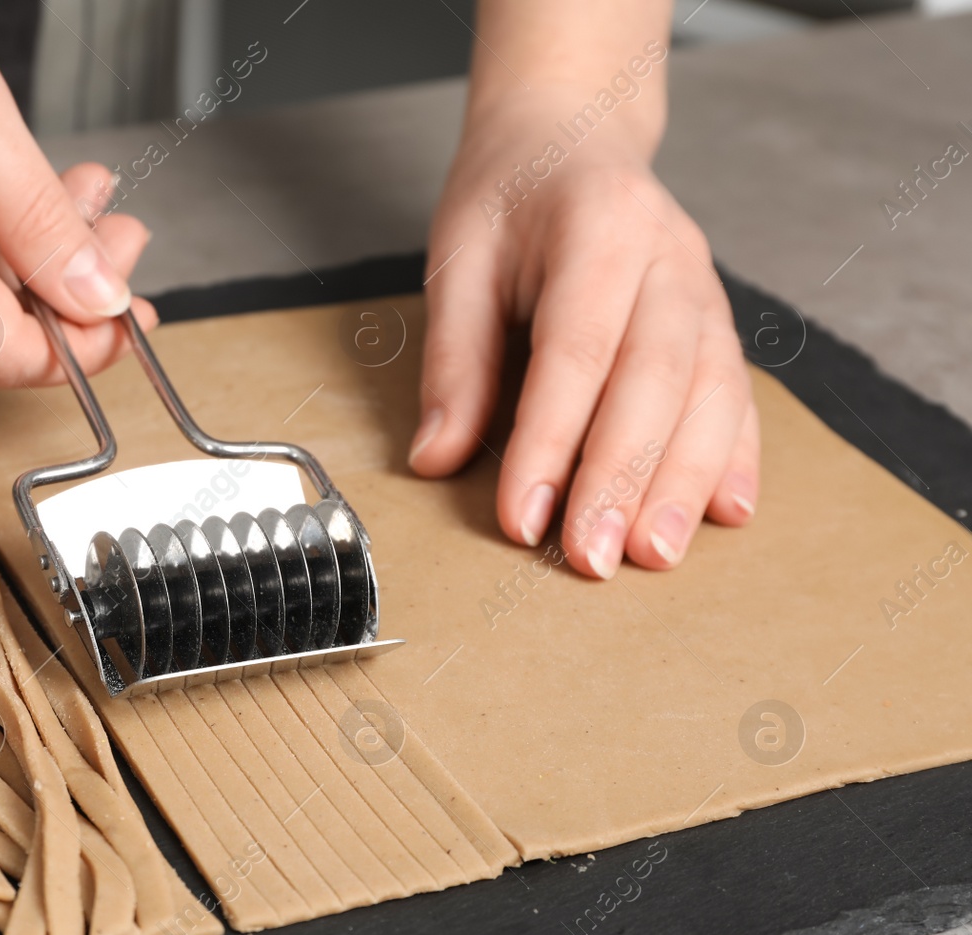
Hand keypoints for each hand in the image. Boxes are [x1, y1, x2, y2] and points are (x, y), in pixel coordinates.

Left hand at [411, 86, 758, 577]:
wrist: (573, 133)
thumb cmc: (508, 197)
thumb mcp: (459, 258)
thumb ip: (455, 359)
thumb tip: (436, 459)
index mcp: (598, 226)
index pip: (576, 352)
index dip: (550, 441)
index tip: (523, 516)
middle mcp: (669, 258)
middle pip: (655, 382)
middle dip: (623, 479)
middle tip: (591, 561)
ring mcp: (705, 289)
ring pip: (711, 395)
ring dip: (685, 483)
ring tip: (655, 557)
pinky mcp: (718, 322)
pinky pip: (738, 394)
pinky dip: (737, 457)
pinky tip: (728, 514)